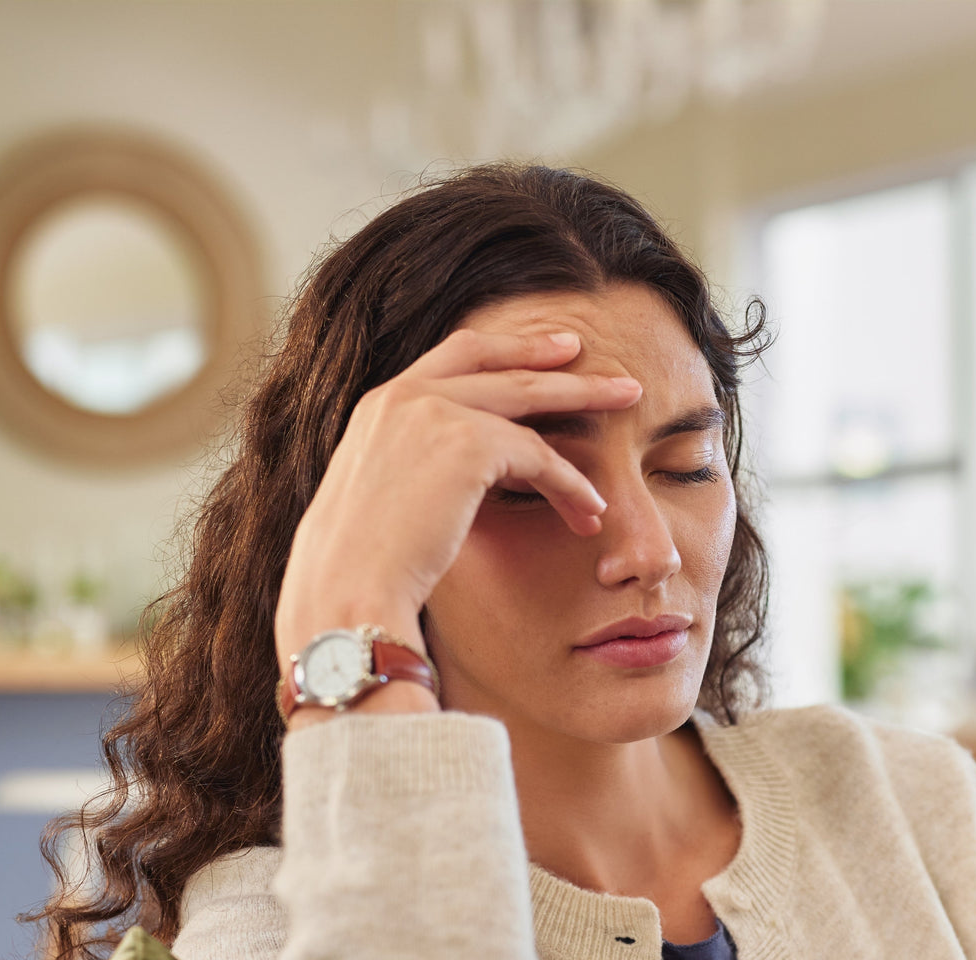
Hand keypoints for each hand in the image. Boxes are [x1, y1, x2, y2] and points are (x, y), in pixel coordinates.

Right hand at [274, 328, 641, 671]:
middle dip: (553, 356)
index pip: (453, 358)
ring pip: (528, 396)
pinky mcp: (467, 444)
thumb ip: (414, 476)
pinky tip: (591, 509)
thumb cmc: (357, 573)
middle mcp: (403, 396)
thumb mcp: (381, 505)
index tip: (545, 352)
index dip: (504, 351)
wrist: (346, 592)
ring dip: (584, 398)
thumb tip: (449, 488)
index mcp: (379, 406)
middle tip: (598, 357)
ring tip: (629, 400)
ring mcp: (433, 413)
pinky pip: (539, 456)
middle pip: (496, 361)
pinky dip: (571, 482)